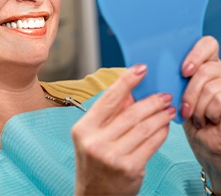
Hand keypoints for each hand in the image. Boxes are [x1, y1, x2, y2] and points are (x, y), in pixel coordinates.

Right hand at [72, 64, 175, 195]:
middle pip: (130, 113)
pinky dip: (161, 133)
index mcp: (83, 128)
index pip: (108, 99)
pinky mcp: (130, 169)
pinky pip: (151, 144)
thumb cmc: (94, 162)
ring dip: (160, 116)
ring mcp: (112, 156)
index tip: (140, 69)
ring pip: (144, 127)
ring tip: (168, 109)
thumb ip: (110, 114)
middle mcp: (95, 141)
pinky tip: (165, 127)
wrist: (94, 195)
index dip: (126, 81)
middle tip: (164, 95)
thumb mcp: (93, 136)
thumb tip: (131, 93)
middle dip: (151, 101)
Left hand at [181, 36, 220, 193]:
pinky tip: (205, 120)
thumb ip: (168, 74)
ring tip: (194, 115)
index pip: (208, 43)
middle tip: (184, 105)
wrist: (205, 143)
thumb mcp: (175, 91)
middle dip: (191, 90)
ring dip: (197, 105)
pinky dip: (207, 113)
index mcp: (206, 63)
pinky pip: (218, 101)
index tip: (183, 71)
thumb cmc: (187, 115)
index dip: (196, 54)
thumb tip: (142, 65)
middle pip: (208, 68)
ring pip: (212, 86)